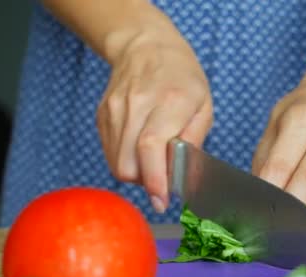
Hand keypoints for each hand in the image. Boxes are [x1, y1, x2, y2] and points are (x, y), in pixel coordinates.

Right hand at [96, 23, 212, 212]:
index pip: (151, 147)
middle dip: (147, 182)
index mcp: (170, 101)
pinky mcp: (102, 115)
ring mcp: (115, 110)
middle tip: (163, 178)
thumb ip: (194, 141)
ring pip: (116, 163)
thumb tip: (183, 175)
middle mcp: (137, 105)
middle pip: (129, 164)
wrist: (145, 46)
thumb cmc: (182, 77)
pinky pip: (110, 153)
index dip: (155, 180)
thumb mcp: (203, 105)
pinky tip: (139, 148)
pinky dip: (125, 160)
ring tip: (153, 161)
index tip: (162, 200)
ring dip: (136, 174)